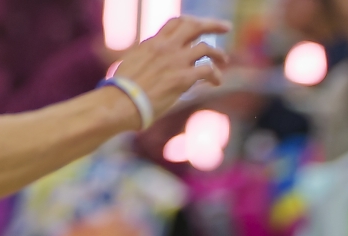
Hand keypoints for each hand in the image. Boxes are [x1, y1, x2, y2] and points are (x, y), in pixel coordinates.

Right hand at [111, 16, 230, 126]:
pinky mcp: (183, 78)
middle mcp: (165, 47)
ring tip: (223, 61)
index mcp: (152, 42)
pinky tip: (216, 82)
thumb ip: (147, 58)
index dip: (191, 22)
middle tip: (226, 27)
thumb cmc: (123, 90)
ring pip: (205, 47)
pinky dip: (216, 75)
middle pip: (193, 26)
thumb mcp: (133, 64)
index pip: (175, 23)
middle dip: (213, 25)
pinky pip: (208, 70)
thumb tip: (151, 63)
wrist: (121, 102)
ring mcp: (175, 61)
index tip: (201, 25)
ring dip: (218, 54)